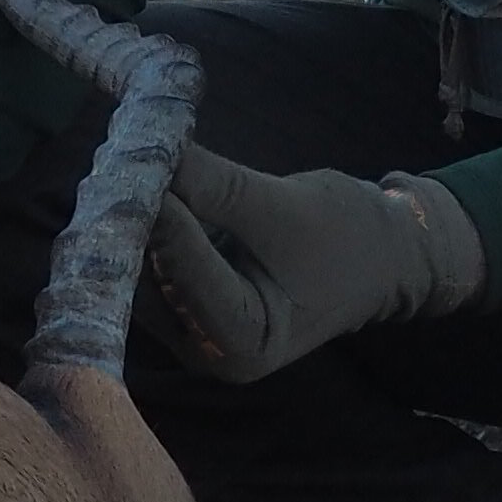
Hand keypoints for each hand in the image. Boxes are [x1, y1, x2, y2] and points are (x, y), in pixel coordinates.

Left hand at [142, 148, 483, 383]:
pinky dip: (143, 223)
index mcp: (242, 344)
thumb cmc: (345, 237)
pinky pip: (147, 263)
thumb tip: (153, 149)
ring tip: (125, 159)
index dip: (162, 220)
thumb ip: (216, 186)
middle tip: (122, 156)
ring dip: (131, 218)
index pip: (188, 277)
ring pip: (139, 269)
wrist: (379, 255)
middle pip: (150, 281)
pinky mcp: (181, 306)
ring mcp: (188, 331)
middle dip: (137, 220)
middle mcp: (205, 352)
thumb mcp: (283, 206)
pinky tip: (137, 180)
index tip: (141, 167)